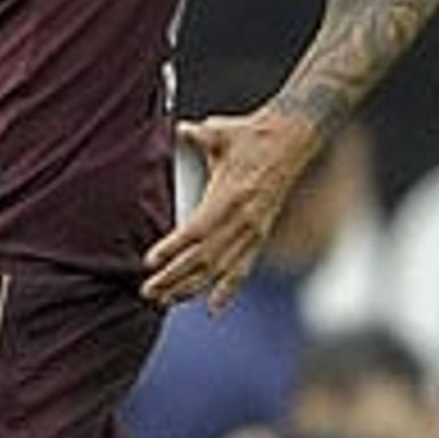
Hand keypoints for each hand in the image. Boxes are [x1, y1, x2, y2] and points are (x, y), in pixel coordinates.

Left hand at [145, 106, 315, 308]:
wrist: (292, 139)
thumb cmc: (249, 133)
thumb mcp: (219, 131)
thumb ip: (197, 135)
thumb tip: (181, 129)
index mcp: (230, 195)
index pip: (196, 230)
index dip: (172, 248)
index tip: (149, 262)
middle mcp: (244, 219)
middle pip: (204, 258)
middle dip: (173, 277)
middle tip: (145, 292)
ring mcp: (254, 230)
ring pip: (220, 269)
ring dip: (191, 287)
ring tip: (164, 301)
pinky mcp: (261, 235)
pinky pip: (243, 269)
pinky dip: (228, 290)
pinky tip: (212, 309)